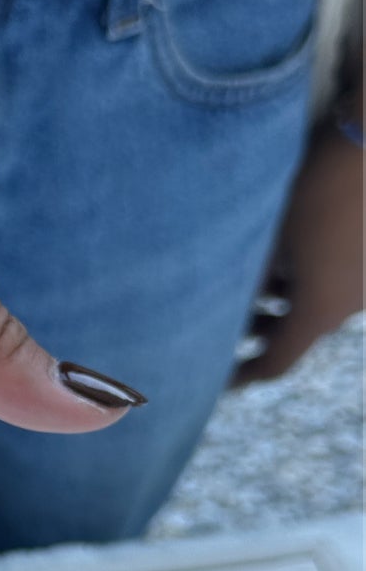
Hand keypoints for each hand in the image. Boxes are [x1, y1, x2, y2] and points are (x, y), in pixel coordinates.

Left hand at [231, 98, 364, 386]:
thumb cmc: (314, 189)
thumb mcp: (269, 239)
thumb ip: (247, 282)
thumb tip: (220, 310)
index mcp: (321, 310)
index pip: (278, 361)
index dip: (246, 374)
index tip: (221, 381)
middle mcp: (350, 305)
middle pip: (297, 333)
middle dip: (259, 332)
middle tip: (222, 328)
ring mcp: (365, 281)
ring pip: (315, 304)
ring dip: (280, 303)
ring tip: (245, 286)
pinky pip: (333, 282)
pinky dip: (302, 280)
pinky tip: (280, 256)